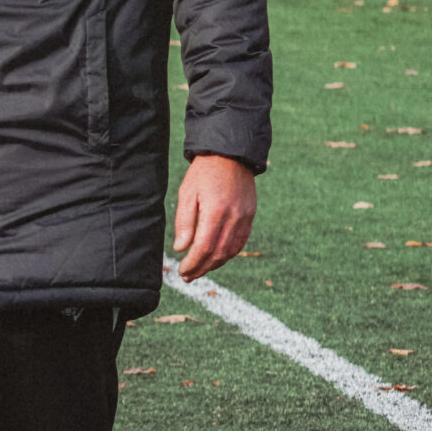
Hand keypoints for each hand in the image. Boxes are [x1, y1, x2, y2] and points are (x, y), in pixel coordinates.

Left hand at [173, 154, 258, 277]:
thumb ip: (184, 221)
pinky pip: (240, 241)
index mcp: (216, 211)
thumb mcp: (187, 192)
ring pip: (231, 250)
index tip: (182, 271)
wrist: (230, 154)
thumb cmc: (204, 172)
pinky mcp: (250, 215)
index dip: (194, 263)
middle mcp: (234, 217)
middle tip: (188, 276)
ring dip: (215, 264)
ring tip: (200, 270)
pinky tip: (216, 258)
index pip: (204, 247)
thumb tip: (181, 248)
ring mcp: (245, 217)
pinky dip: (228, 253)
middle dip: (202, 268)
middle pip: (219, 253)